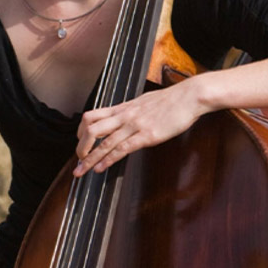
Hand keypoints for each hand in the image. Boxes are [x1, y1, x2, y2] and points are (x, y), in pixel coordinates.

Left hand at [74, 81, 206, 175]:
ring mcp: (135, 125)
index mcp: (124, 107)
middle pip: (91, 129)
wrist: (189, 96)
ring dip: (90, 159)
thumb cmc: (172, 100)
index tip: (79, 143)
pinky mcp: (147, 135)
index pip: (92, 116)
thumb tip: (127, 117)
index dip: (81, 131)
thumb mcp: (145, 101)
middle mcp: (125, 115)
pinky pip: (122, 149)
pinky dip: (108, 160)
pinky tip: (101, 168)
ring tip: (81, 171)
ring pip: (104, 142)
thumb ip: (133, 110)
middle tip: (78, 161)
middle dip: (80, 147)